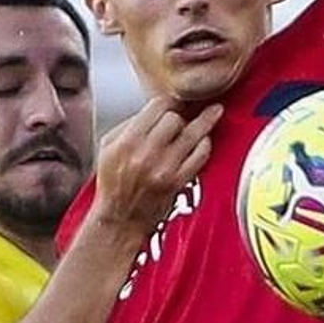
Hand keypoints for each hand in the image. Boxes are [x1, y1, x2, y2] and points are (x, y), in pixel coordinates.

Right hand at [94, 97, 222, 233]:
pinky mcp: (178, 182)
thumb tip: (155, 110)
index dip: (167, 103)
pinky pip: (200, 156)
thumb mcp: (108, 148)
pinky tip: (205, 141)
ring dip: (204, 122)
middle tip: (182, 118)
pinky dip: (205, 145)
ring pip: (192, 134)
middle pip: (175, 118)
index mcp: (126, 142)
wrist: (120, 219)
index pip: (156, 106)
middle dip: (180, 116)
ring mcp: (164, 168)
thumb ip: (129, 125)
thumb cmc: (113, 183)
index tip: (172, 104)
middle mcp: (145, 153)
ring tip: (215, 111)